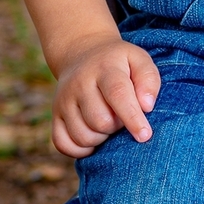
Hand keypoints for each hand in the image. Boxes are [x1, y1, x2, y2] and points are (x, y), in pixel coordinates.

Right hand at [50, 36, 161, 159]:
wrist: (81, 54)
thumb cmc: (118, 64)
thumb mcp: (138, 60)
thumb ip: (148, 80)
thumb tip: (147, 107)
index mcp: (105, 68)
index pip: (117, 94)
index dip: (132, 118)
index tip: (144, 135)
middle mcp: (79, 83)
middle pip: (100, 121)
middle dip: (117, 126)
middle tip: (120, 115)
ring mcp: (64, 100)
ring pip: (83, 136)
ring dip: (101, 138)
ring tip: (107, 122)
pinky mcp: (55, 115)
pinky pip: (64, 144)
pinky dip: (80, 150)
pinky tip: (92, 137)